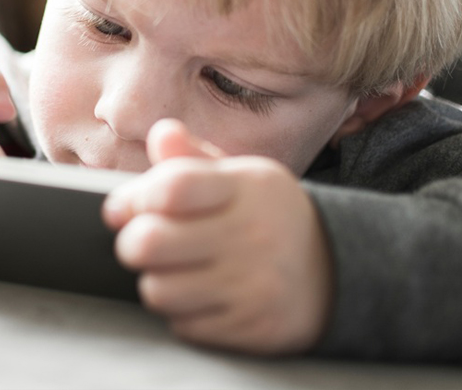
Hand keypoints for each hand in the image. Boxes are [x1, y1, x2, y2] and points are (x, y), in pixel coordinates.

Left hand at [102, 119, 333, 354]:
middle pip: (149, 243)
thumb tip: (162, 135)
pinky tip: (205, 296)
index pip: (171, 187)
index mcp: (247, 187)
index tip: (127, 207)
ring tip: (178, 271)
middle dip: (133, 243)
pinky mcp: (252, 327)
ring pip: (158, 290)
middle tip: (145, 243)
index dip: (135, 198)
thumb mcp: (239, 178)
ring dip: (158, 281)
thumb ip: (193, 158)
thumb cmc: (267, 217)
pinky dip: (184, 314)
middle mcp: (253, 234)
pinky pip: (183, 325)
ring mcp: (254, 285)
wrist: (333, 269)